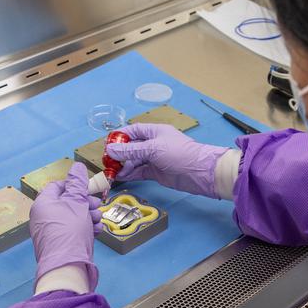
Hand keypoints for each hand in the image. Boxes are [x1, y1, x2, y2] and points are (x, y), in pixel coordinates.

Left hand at [29, 163, 101, 288]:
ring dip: (88, 216)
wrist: (67, 265)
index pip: (57, 186)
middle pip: (67, 202)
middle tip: (97, 206)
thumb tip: (77, 166)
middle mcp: (44, 217)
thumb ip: (78, 183)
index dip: (74, 186)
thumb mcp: (77, 202)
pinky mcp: (60, 244)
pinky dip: (85, 228)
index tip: (88, 190)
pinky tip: (96, 231)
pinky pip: (73, 231)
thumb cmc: (70, 230)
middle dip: (86, 203)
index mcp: (43, 203)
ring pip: (73, 217)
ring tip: (98, 221)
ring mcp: (51, 232)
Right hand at [102, 123, 229, 198]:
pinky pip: (139, 172)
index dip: (120, 136)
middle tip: (106, 160)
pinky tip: (120, 176)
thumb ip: (131, 150)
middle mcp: (154, 144)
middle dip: (119, 153)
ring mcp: (155, 159)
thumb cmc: (180, 154)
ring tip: (111, 171)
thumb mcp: (153, 149)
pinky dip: (130, 174)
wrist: (200, 173)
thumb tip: (111, 150)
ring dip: (123, 165)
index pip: (134, 130)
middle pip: (132, 146)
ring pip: (134, 160)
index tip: (107, 143)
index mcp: (155, 132)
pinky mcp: (156, 172)